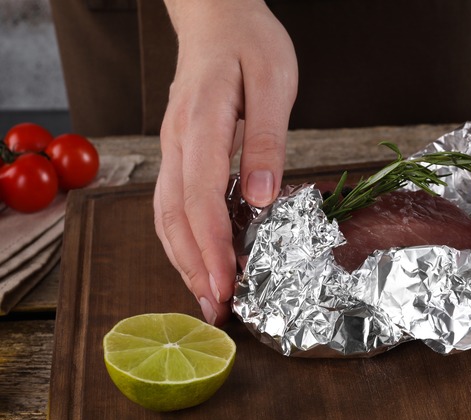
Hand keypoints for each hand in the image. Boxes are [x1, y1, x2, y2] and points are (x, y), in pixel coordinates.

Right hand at [154, 0, 296, 324]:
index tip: (227, 283)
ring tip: (207, 294)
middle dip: (194, 265)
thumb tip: (259, 198)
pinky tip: (200, 256)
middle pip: (174, 214)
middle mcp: (177, 140)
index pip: (201, 196)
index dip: (212, 245)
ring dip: (183, 257)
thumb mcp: (273, 82)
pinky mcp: (179, 150)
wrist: (217, 16)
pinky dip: (182, 235)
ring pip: (166, 212)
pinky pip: (172, 200)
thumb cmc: (250, 42)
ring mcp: (172, 146)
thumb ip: (265, 140)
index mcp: (202, 122)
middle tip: (217, 308)